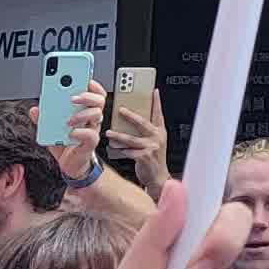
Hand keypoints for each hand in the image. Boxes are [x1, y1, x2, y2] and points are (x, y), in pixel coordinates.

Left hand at [51, 79, 109, 187]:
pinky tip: (70, 133)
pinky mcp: (89, 144)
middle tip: (72, 97)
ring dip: (82, 114)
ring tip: (68, 119)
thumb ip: (43, 118)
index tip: (86, 79)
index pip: (94, 93)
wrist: (69, 165)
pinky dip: (80, 132)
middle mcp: (91, 119)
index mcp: (84, 111)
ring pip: (97, 115)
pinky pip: (91, 135)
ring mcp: (92, 130)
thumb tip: (34, 109)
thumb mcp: (50, 129)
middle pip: (99, 101)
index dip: (93, 85)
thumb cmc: (65, 143)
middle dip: (87, 96)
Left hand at [104, 74, 170, 194]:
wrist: (158, 177)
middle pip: (143, 123)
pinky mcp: (144, 157)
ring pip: (131, 139)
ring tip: (109, 132)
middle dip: (131, 115)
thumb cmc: (154, 158)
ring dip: (118, 135)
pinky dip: (119, 149)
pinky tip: (113, 148)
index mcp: (160, 131)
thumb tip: (133, 119)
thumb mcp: (155, 141)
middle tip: (120, 109)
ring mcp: (151, 147)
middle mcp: (157, 138)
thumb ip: (147, 131)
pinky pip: (128, 151)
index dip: (156, 102)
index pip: (158, 113)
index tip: (153, 91)